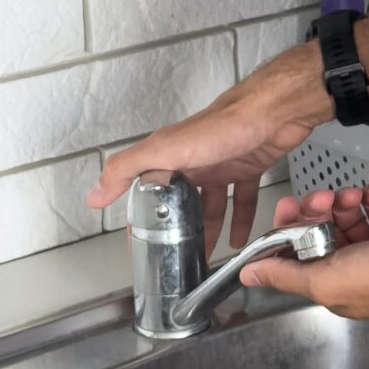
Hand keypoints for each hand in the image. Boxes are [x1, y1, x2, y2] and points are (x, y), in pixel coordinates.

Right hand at [88, 44, 327, 254]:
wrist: (274, 111)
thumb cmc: (224, 125)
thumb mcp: (166, 149)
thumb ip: (128, 168)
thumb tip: (94, 193)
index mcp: (170, 155)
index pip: (144, 190)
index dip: (140, 217)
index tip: (138, 243)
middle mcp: (193, 159)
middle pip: (179, 201)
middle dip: (177, 229)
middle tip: (177, 256)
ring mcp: (220, 163)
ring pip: (209, 204)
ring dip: (208, 230)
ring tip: (205, 255)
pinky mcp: (247, 166)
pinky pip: (239, 198)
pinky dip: (238, 219)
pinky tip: (238, 237)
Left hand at [240, 186, 368, 317]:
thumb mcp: (324, 279)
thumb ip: (285, 273)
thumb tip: (248, 275)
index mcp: (332, 288)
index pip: (299, 256)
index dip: (291, 230)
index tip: (290, 206)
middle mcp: (353, 273)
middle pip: (324, 235)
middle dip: (320, 211)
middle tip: (325, 195)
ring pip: (350, 221)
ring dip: (347, 204)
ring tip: (354, 194)